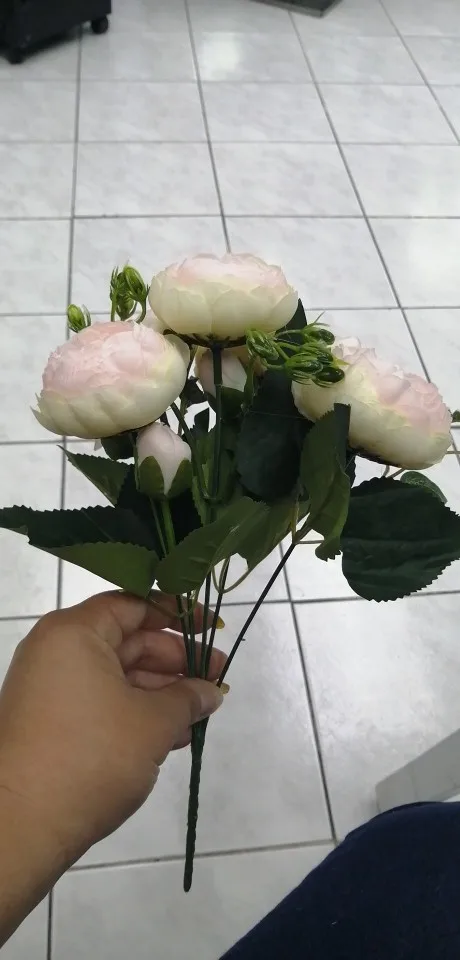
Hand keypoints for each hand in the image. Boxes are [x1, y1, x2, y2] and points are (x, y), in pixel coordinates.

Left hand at [0, 591, 224, 866]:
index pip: (133, 605)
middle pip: (127, 640)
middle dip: (176, 661)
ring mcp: (50, 688)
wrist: (21, 826)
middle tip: (219, 680)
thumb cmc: (91, 757)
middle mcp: (57, 651)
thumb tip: (211, 692)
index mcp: (74, 633)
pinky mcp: (50, 722)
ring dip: (161, 692)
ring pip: (117, 675)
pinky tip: (173, 735)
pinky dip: (137, 712)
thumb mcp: (152, 723)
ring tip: (201, 714)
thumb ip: (188, 699)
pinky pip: (102, 702)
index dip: (177, 614)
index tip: (213, 628)